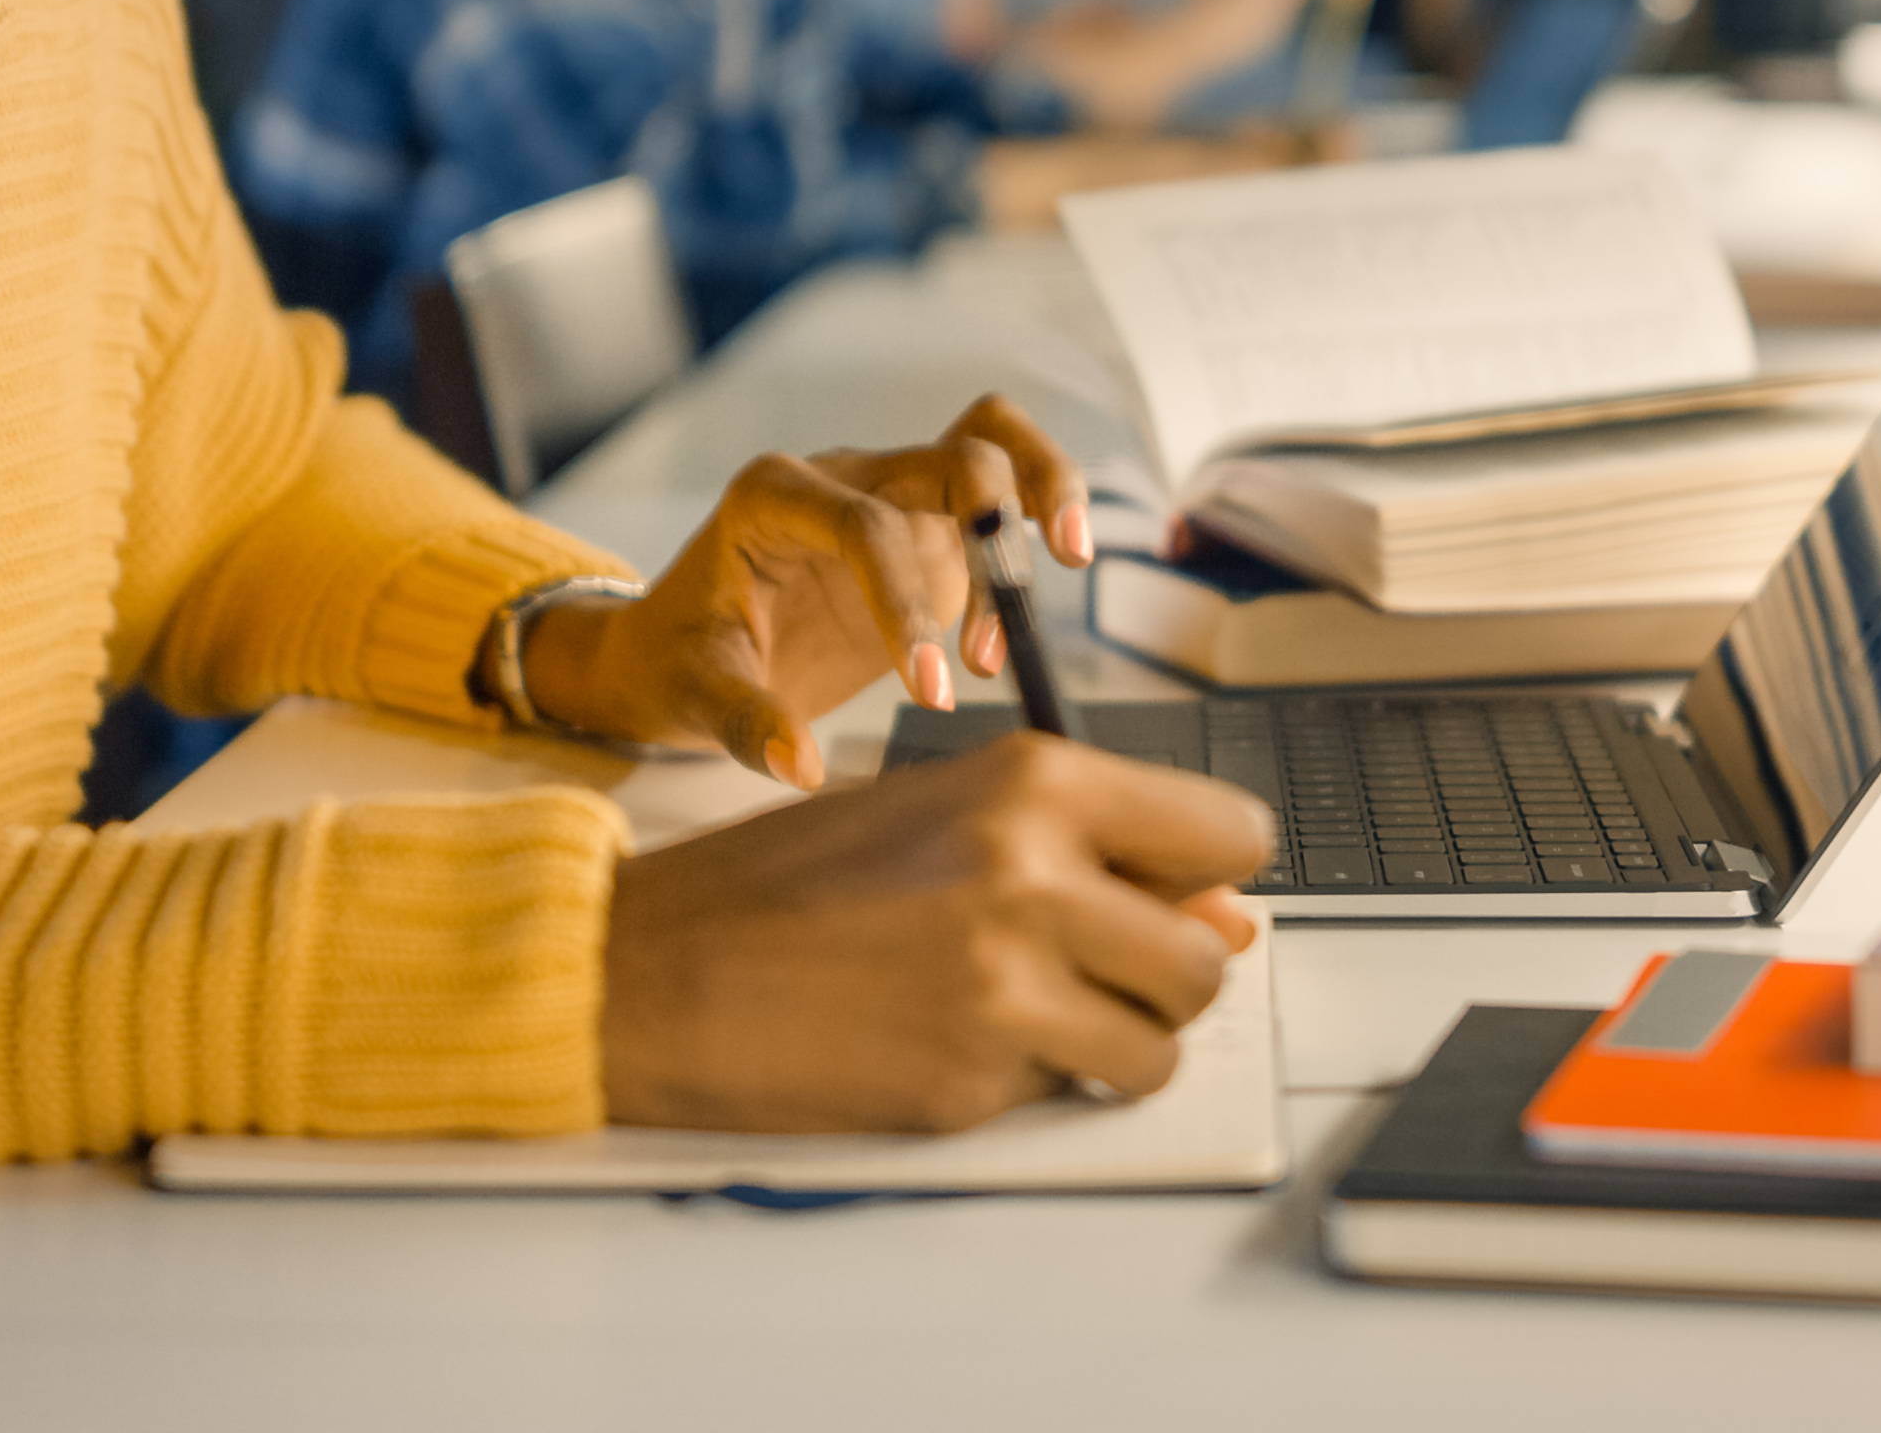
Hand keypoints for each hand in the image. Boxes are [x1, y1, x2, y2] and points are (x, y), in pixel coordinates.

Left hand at [525, 396, 1095, 788]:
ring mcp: (891, 493)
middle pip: (947, 452)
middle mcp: (840, 478)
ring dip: (1043, 488)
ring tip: (1072, 560)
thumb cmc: (680, 660)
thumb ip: (745, 723)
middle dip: (999, 514)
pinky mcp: (927, 527)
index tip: (929, 691)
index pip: (862, 525)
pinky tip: (1026, 611)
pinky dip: (1035, 521)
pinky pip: (999, 493)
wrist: (677, 645)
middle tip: (1027, 598)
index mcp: (772, 497)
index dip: (906, 602)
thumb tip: (801, 765)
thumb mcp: (692, 695)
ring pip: (989, 441)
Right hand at [601, 732, 1273, 1129]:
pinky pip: (1065, 1097)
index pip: (1231, 831)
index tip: (1178, 895)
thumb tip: (1226, 918)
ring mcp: (1005, 988)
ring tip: (1020, 1012)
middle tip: (1081, 970)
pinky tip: (947, 1042)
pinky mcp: (971, 1084)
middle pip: (1205, 959)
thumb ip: (1087, 849)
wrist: (649, 970)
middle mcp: (1034, 875)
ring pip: (1159, 1047)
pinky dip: (1029, 1085)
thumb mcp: (940, 814)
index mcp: (1034, 783)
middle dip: (1158, 978)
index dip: (1209, 875)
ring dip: (1110, 1045)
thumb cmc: (783, 883)